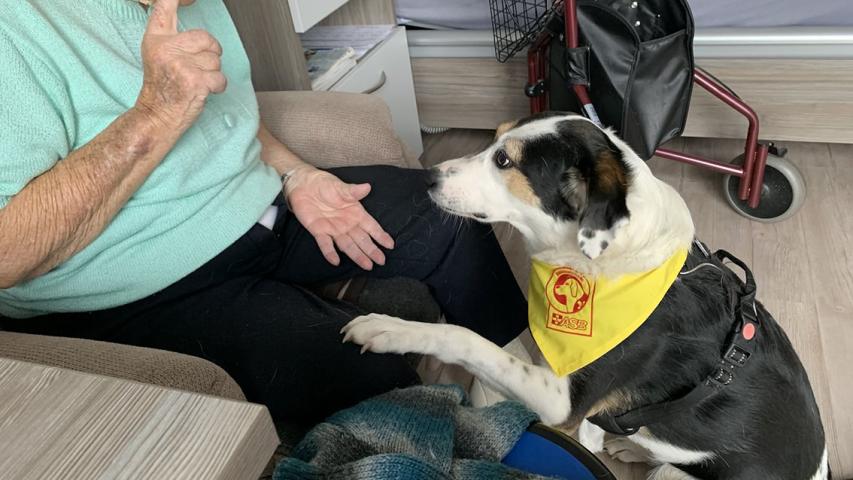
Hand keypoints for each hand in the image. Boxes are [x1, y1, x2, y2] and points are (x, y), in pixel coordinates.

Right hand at [134, 0, 226, 130]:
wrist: (157, 116)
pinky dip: (217, 87)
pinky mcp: (195, 81)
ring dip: (211, 74)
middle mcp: (167, 48)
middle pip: (206, 39)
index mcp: (156, 39)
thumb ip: (172, 37)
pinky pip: (220, 78)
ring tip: (194, 82)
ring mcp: (181, 65)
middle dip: (210, 54)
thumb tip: (188, 15)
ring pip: (215, 61)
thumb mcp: (159, 55)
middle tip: (196, 68)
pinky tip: (202, 91)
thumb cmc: (163, 88)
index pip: (165, 7)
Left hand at [286, 168, 394, 269]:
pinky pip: (325, 244)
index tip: (390, 245)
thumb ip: (353, 191)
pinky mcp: (319, 231)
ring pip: (348, 245)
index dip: (380, 235)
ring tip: (366, 265)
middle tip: (381, 261)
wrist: (304, 185)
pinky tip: (335, 261)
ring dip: (357, 255)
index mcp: (355, 213)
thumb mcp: (341, 187)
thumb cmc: (325, 185)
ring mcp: (333, 229)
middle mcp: (347, 224)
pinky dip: (330, 252)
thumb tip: (367, 187)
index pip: (371, 227)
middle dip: (371, 250)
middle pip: (362, 239)